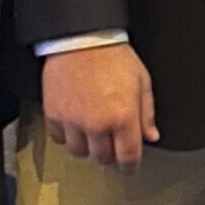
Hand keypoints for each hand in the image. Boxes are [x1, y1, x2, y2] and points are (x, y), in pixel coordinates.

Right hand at [42, 43, 159, 169]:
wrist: (81, 37)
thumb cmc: (112, 54)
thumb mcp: (141, 81)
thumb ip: (147, 112)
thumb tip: (151, 135)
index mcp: (123, 116)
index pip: (128, 157)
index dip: (130, 166)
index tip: (129, 166)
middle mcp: (97, 123)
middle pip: (103, 159)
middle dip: (111, 154)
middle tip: (112, 142)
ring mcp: (73, 121)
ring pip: (80, 152)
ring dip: (88, 146)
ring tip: (93, 131)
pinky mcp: (54, 115)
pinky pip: (59, 139)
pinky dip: (67, 136)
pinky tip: (75, 124)